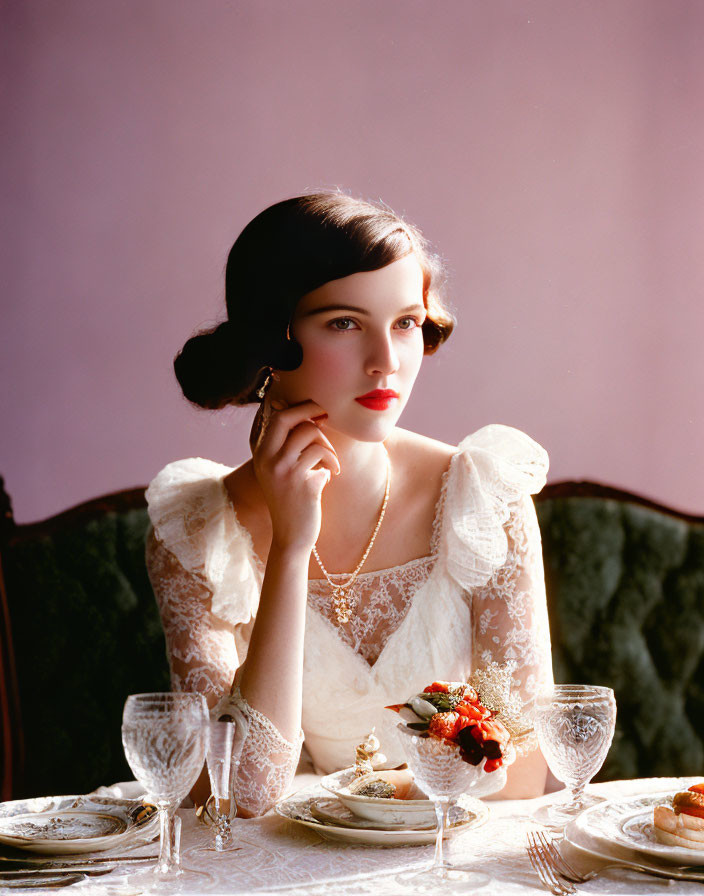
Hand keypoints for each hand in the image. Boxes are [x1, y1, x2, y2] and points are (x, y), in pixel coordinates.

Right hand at [250, 395, 339, 553]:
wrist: (291, 535)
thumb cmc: (291, 497)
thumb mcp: (280, 469)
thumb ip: (286, 443)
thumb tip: (299, 408)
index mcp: (261, 454)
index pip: (276, 416)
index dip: (298, 407)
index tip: (315, 412)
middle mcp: (267, 459)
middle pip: (287, 417)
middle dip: (311, 410)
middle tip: (326, 415)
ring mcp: (283, 471)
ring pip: (310, 434)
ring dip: (327, 444)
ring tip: (330, 460)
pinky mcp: (302, 483)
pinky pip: (323, 455)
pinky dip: (333, 462)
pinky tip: (332, 474)